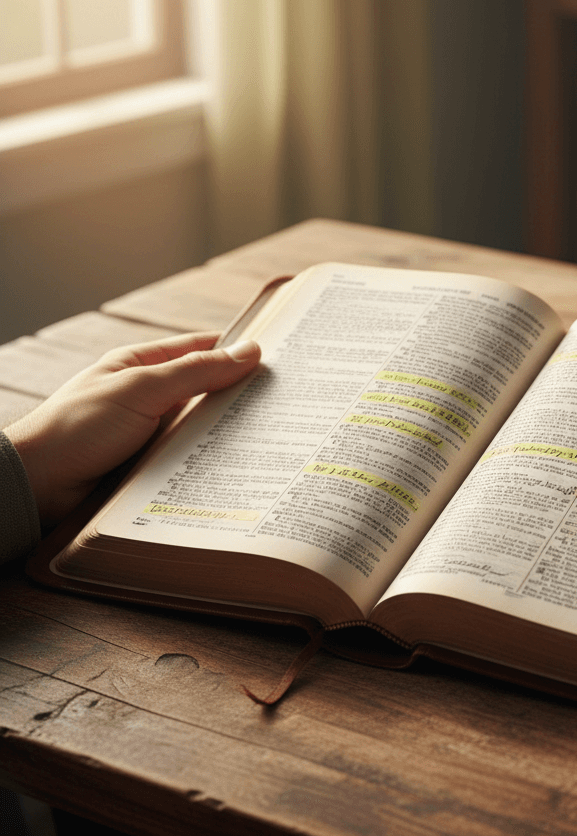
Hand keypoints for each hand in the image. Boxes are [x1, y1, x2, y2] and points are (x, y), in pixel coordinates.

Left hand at [4, 333, 260, 526]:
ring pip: (201, 428)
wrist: (34, 486)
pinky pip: (189, 460)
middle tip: (284, 402)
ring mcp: (149, 433)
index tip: (278, 358)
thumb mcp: (142, 389)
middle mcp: (148, 396)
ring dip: (226, 434)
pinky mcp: (149, 467)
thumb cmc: (76, 428)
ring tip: (270, 437)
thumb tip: (251, 351)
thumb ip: (197, 371)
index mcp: (142, 365)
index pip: (201, 349)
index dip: (238, 350)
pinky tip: (237, 467)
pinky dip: (210, 462)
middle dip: (240, 396)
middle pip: (206, 391)